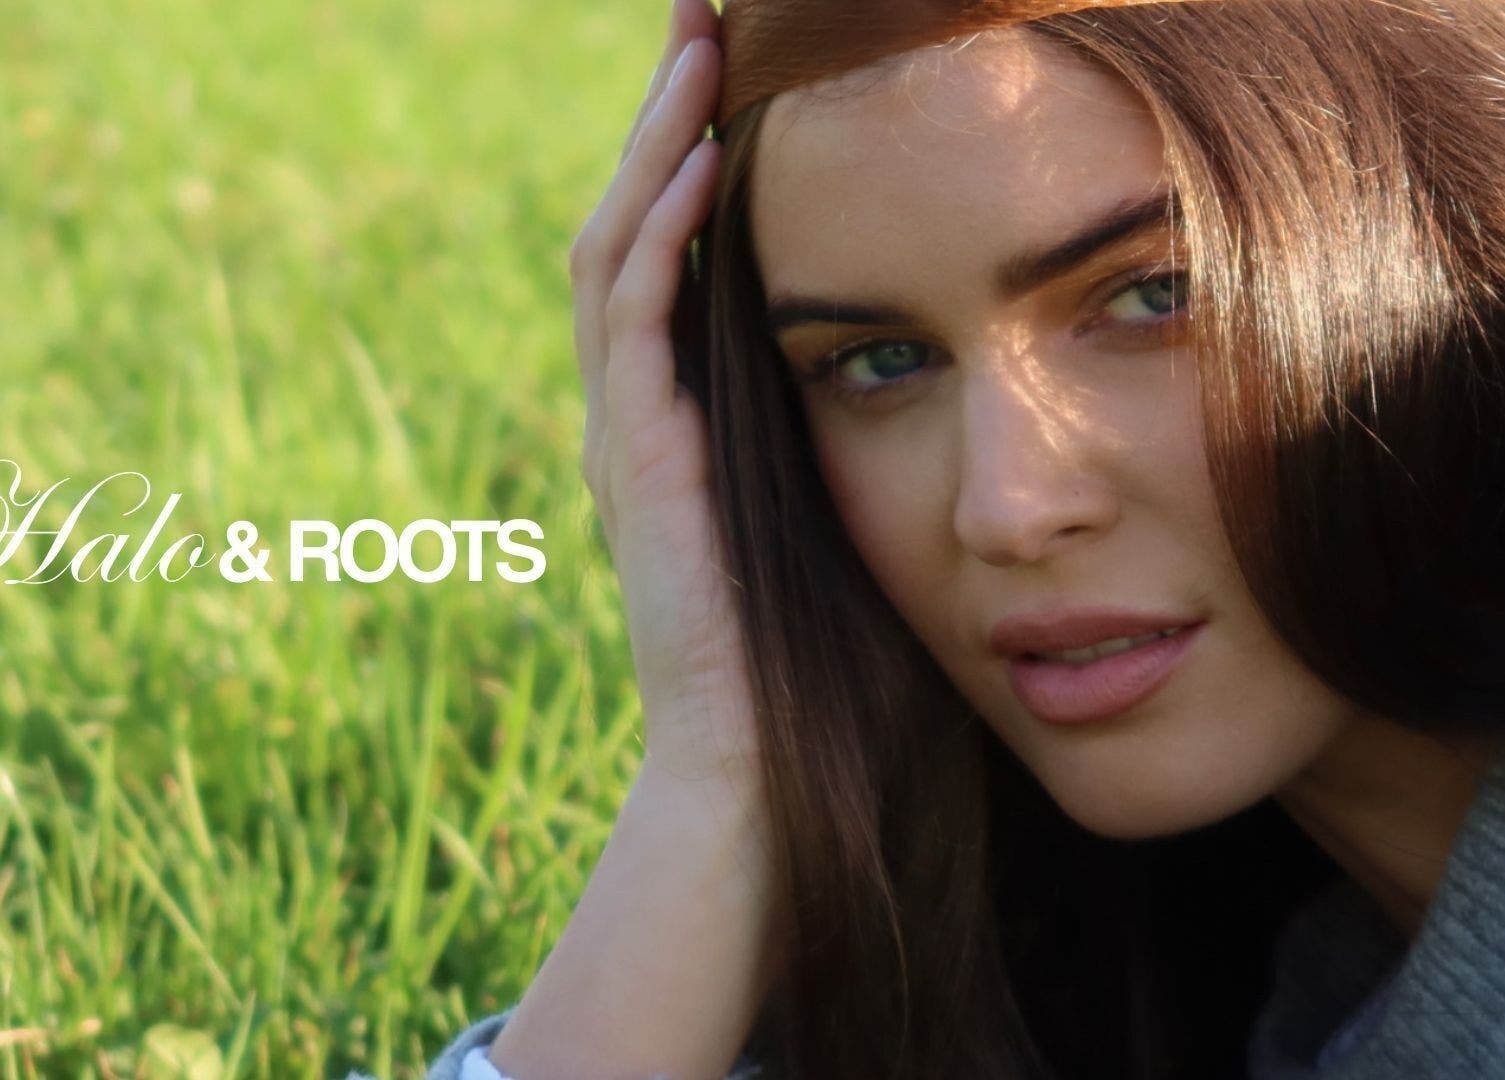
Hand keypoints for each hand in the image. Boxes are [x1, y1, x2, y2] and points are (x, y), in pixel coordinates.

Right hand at [571, 0, 759, 785]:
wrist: (750, 753)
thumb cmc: (803, 644)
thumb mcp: (821, 500)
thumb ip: (829, 418)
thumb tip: (907, 343)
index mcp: (677, 410)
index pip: (669, 250)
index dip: (691, 153)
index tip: (740, 64)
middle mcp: (633, 406)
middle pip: (628, 224)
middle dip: (665, 116)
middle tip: (702, 13)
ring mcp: (621, 431)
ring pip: (615, 252)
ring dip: (656, 148)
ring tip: (698, 49)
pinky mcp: (635, 461)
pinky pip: (631, 323)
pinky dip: (659, 238)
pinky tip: (701, 167)